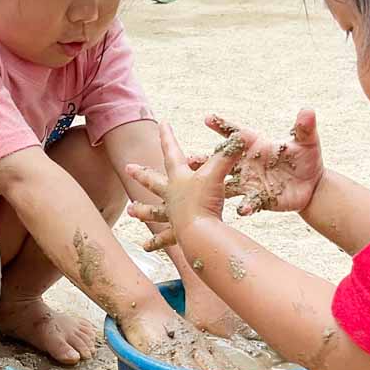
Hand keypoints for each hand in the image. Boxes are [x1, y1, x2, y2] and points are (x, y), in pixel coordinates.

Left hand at [126, 122, 239, 251]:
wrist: (199, 232)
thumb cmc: (205, 201)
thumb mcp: (216, 174)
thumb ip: (227, 156)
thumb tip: (241, 137)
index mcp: (179, 178)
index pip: (171, 151)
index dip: (168, 136)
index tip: (163, 123)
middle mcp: (171, 195)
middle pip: (153, 181)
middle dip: (141, 173)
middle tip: (127, 168)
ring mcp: (172, 214)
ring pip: (153, 211)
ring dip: (142, 210)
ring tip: (130, 211)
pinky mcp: (177, 232)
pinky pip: (164, 238)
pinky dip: (156, 242)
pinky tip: (145, 246)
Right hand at [204, 110, 324, 215]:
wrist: (312, 186)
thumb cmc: (307, 158)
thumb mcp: (308, 141)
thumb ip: (305, 127)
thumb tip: (308, 111)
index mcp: (255, 143)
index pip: (235, 132)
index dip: (222, 125)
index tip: (208, 118)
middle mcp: (246, 162)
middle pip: (221, 159)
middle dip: (204, 160)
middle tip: (189, 159)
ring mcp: (249, 181)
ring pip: (225, 183)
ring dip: (213, 185)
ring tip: (201, 188)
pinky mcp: (257, 198)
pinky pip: (248, 203)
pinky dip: (245, 206)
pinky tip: (242, 210)